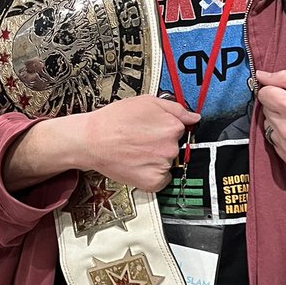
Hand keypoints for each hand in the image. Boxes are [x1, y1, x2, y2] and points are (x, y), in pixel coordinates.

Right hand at [74, 95, 200, 191]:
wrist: (91, 140)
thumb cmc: (114, 120)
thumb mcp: (146, 101)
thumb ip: (175, 108)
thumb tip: (194, 117)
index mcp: (173, 127)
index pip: (180, 129)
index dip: (164, 128)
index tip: (151, 129)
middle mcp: (171, 147)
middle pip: (174, 146)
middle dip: (160, 143)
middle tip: (140, 140)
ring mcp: (162, 166)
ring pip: (167, 162)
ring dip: (156, 159)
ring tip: (135, 151)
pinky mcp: (153, 182)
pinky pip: (162, 179)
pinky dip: (152, 174)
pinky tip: (137, 164)